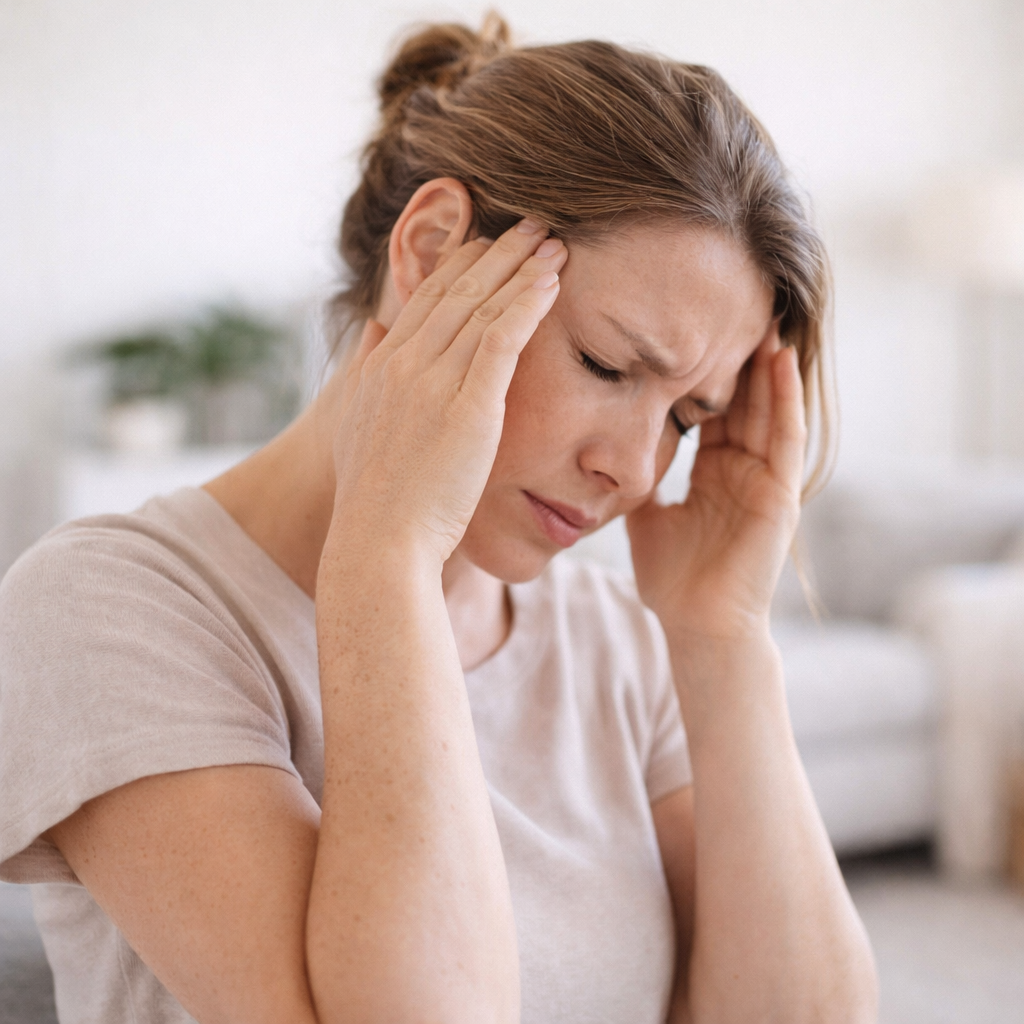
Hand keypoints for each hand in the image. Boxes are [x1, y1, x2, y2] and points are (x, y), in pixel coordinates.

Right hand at [329, 220, 565, 564]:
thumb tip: (373, 329)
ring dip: (522, 267)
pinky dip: (527, 304)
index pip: (427, 297)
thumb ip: (365, 371)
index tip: (489, 240)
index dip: (462, 263)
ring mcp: (434, 382)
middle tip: (533, 223)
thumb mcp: (355, 423)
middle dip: (499, 251)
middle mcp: (404, 362)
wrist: (379, 540)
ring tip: (554, 240)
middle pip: (458, 290)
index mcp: (382, 365)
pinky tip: (551, 281)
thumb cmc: (373, 494)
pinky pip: (502, 339)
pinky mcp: (468, 407)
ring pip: (483, 306)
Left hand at [626, 325, 805, 638]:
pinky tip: (780, 359)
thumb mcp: (646, 519)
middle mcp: (742, 469)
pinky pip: (784, 436)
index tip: (686, 327)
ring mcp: (764, 480)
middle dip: (736, 355)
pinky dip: (784, 398)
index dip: (702, 369)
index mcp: (713, 472)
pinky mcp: (780, 494)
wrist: (697, 626)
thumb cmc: (673, 580)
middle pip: (740, 399)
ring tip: (762, 313)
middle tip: (729, 303)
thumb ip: (638, 485)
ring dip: (767, 363)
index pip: (709, 408)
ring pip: (767, 408)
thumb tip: (607, 455)